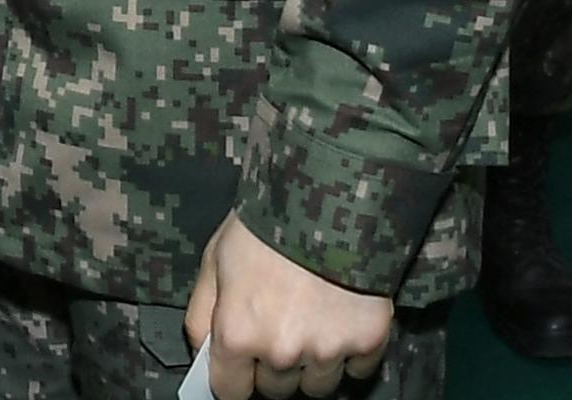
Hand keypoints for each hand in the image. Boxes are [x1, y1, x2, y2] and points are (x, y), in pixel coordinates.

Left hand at [184, 213, 391, 398]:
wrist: (329, 191)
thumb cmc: (265, 221)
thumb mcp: (214, 258)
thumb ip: (202, 313)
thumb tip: (204, 352)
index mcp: (238, 333)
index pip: (230, 392)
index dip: (234, 376)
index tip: (241, 364)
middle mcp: (282, 351)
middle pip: (276, 390)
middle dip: (274, 364)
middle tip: (281, 323)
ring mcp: (328, 349)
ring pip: (318, 386)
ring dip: (314, 362)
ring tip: (313, 317)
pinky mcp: (368, 340)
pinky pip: (358, 369)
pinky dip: (352, 350)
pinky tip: (342, 315)